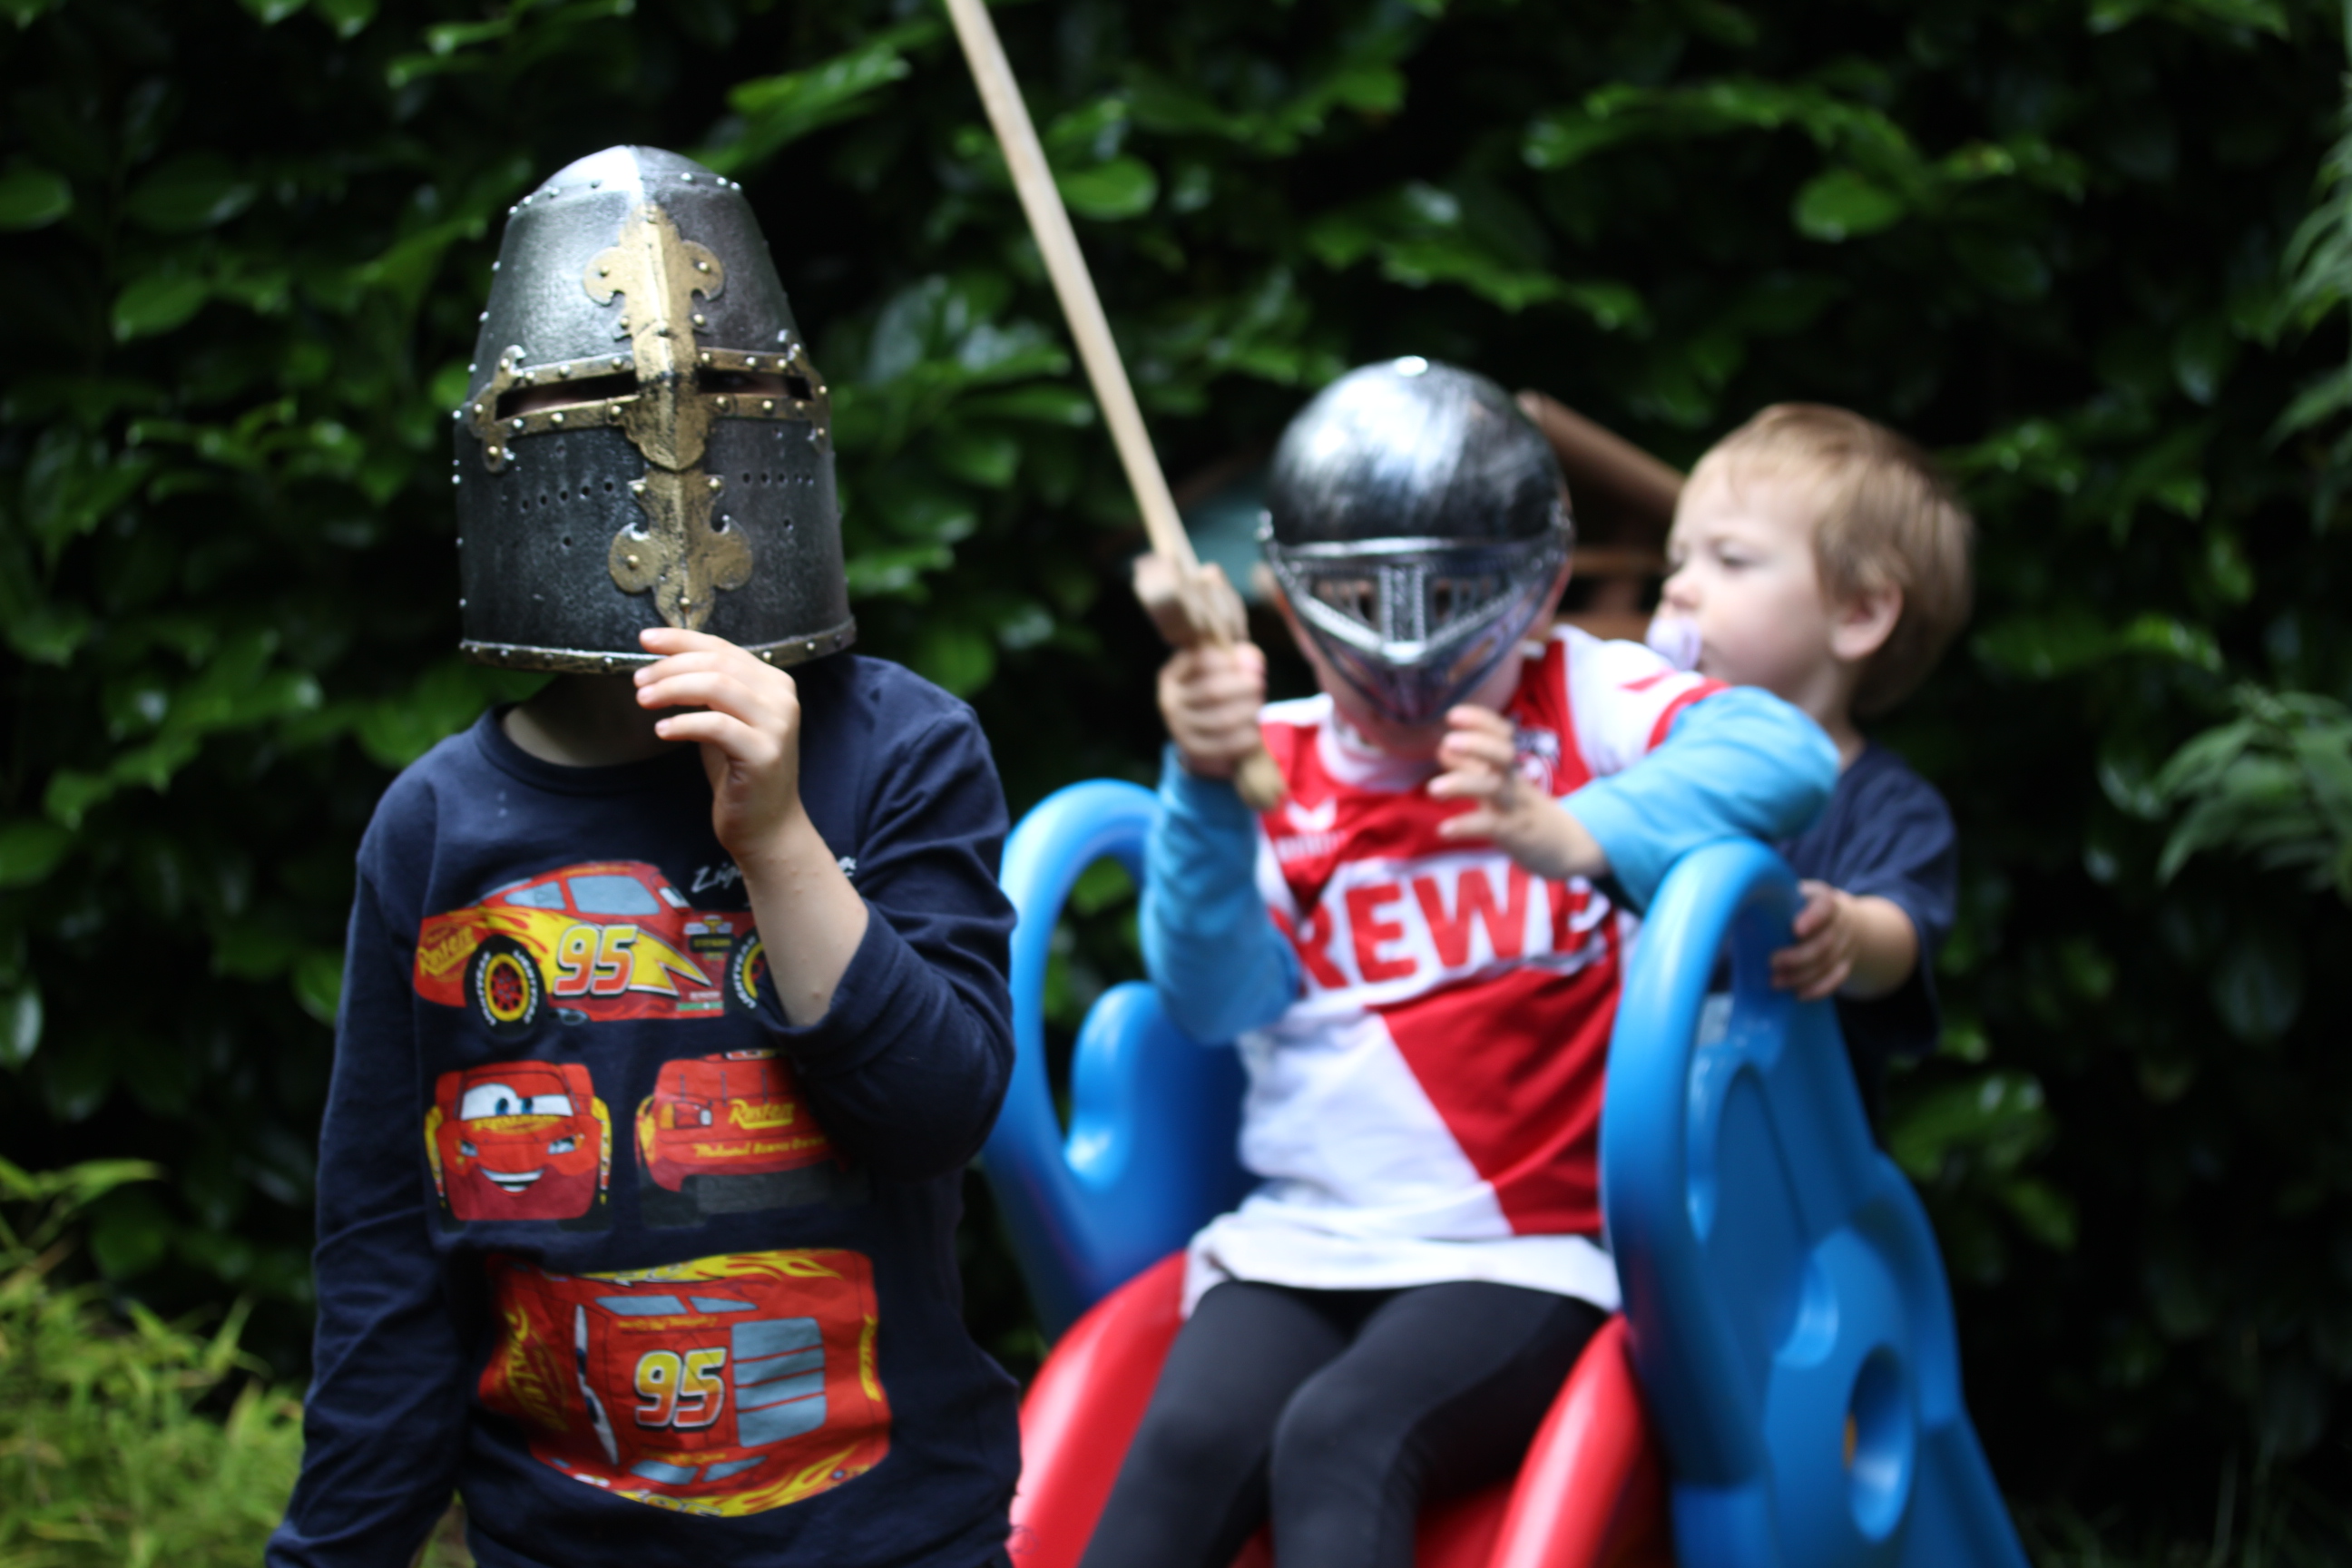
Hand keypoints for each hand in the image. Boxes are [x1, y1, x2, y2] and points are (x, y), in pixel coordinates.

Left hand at [633, 627, 806, 863]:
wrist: (766, 826)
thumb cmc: (738, 772)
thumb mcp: (724, 719)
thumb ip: (709, 689)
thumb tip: (664, 659)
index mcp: (774, 682)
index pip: (722, 648)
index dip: (681, 640)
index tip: (645, 640)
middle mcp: (781, 698)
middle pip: (717, 662)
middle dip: (670, 666)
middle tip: (639, 681)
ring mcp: (776, 725)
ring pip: (717, 686)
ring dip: (672, 689)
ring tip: (644, 700)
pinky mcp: (764, 753)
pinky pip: (716, 726)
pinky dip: (684, 723)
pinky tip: (662, 730)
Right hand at [1159, 642, 1266, 779]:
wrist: (1206, 723)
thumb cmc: (1218, 683)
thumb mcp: (1226, 664)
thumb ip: (1242, 656)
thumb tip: (1251, 663)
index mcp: (1172, 675)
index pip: (1205, 661)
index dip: (1232, 661)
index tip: (1246, 664)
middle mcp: (1169, 701)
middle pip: (1214, 691)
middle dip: (1245, 687)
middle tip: (1260, 685)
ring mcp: (1178, 728)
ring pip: (1222, 720)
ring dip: (1249, 712)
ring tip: (1257, 707)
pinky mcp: (1192, 749)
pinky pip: (1224, 745)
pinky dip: (1246, 738)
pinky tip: (1256, 732)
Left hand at [1429, 705, 1604, 880]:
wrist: (1563, 845)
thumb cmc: (1522, 809)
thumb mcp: (1498, 784)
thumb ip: (1471, 767)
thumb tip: (1442, 748)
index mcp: (1508, 766)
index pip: (1500, 735)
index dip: (1481, 721)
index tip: (1454, 714)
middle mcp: (1513, 781)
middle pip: (1503, 755)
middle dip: (1478, 744)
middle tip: (1449, 740)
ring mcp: (1514, 806)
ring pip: (1494, 789)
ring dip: (1462, 785)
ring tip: (1432, 789)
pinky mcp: (1512, 833)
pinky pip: (1490, 826)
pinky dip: (1466, 826)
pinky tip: (1444, 829)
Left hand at [1772, 880, 1857, 999]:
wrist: (1840, 920)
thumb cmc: (1800, 907)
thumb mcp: (1790, 897)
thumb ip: (1771, 904)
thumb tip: (1729, 914)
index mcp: (1823, 900)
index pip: (1824, 906)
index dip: (1812, 918)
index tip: (1795, 929)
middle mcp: (1839, 921)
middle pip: (1824, 942)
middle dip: (1797, 956)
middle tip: (1771, 963)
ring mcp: (1845, 944)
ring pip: (1828, 963)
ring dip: (1802, 976)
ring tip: (1775, 982)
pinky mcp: (1846, 963)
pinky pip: (1837, 978)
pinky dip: (1819, 988)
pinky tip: (1799, 995)